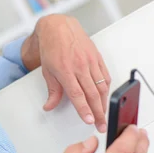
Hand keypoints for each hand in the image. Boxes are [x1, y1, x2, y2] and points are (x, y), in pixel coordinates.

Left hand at [22, 14, 111, 132]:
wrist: (58, 27)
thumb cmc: (51, 48)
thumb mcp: (47, 71)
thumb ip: (52, 91)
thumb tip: (49, 106)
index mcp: (65, 71)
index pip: (77, 95)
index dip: (84, 109)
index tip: (89, 121)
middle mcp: (80, 66)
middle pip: (92, 94)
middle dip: (98, 112)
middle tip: (101, 125)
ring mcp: (90, 61)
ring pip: (101, 86)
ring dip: (104, 103)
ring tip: (104, 115)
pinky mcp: (97, 58)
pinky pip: (105, 76)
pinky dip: (107, 88)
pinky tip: (105, 97)